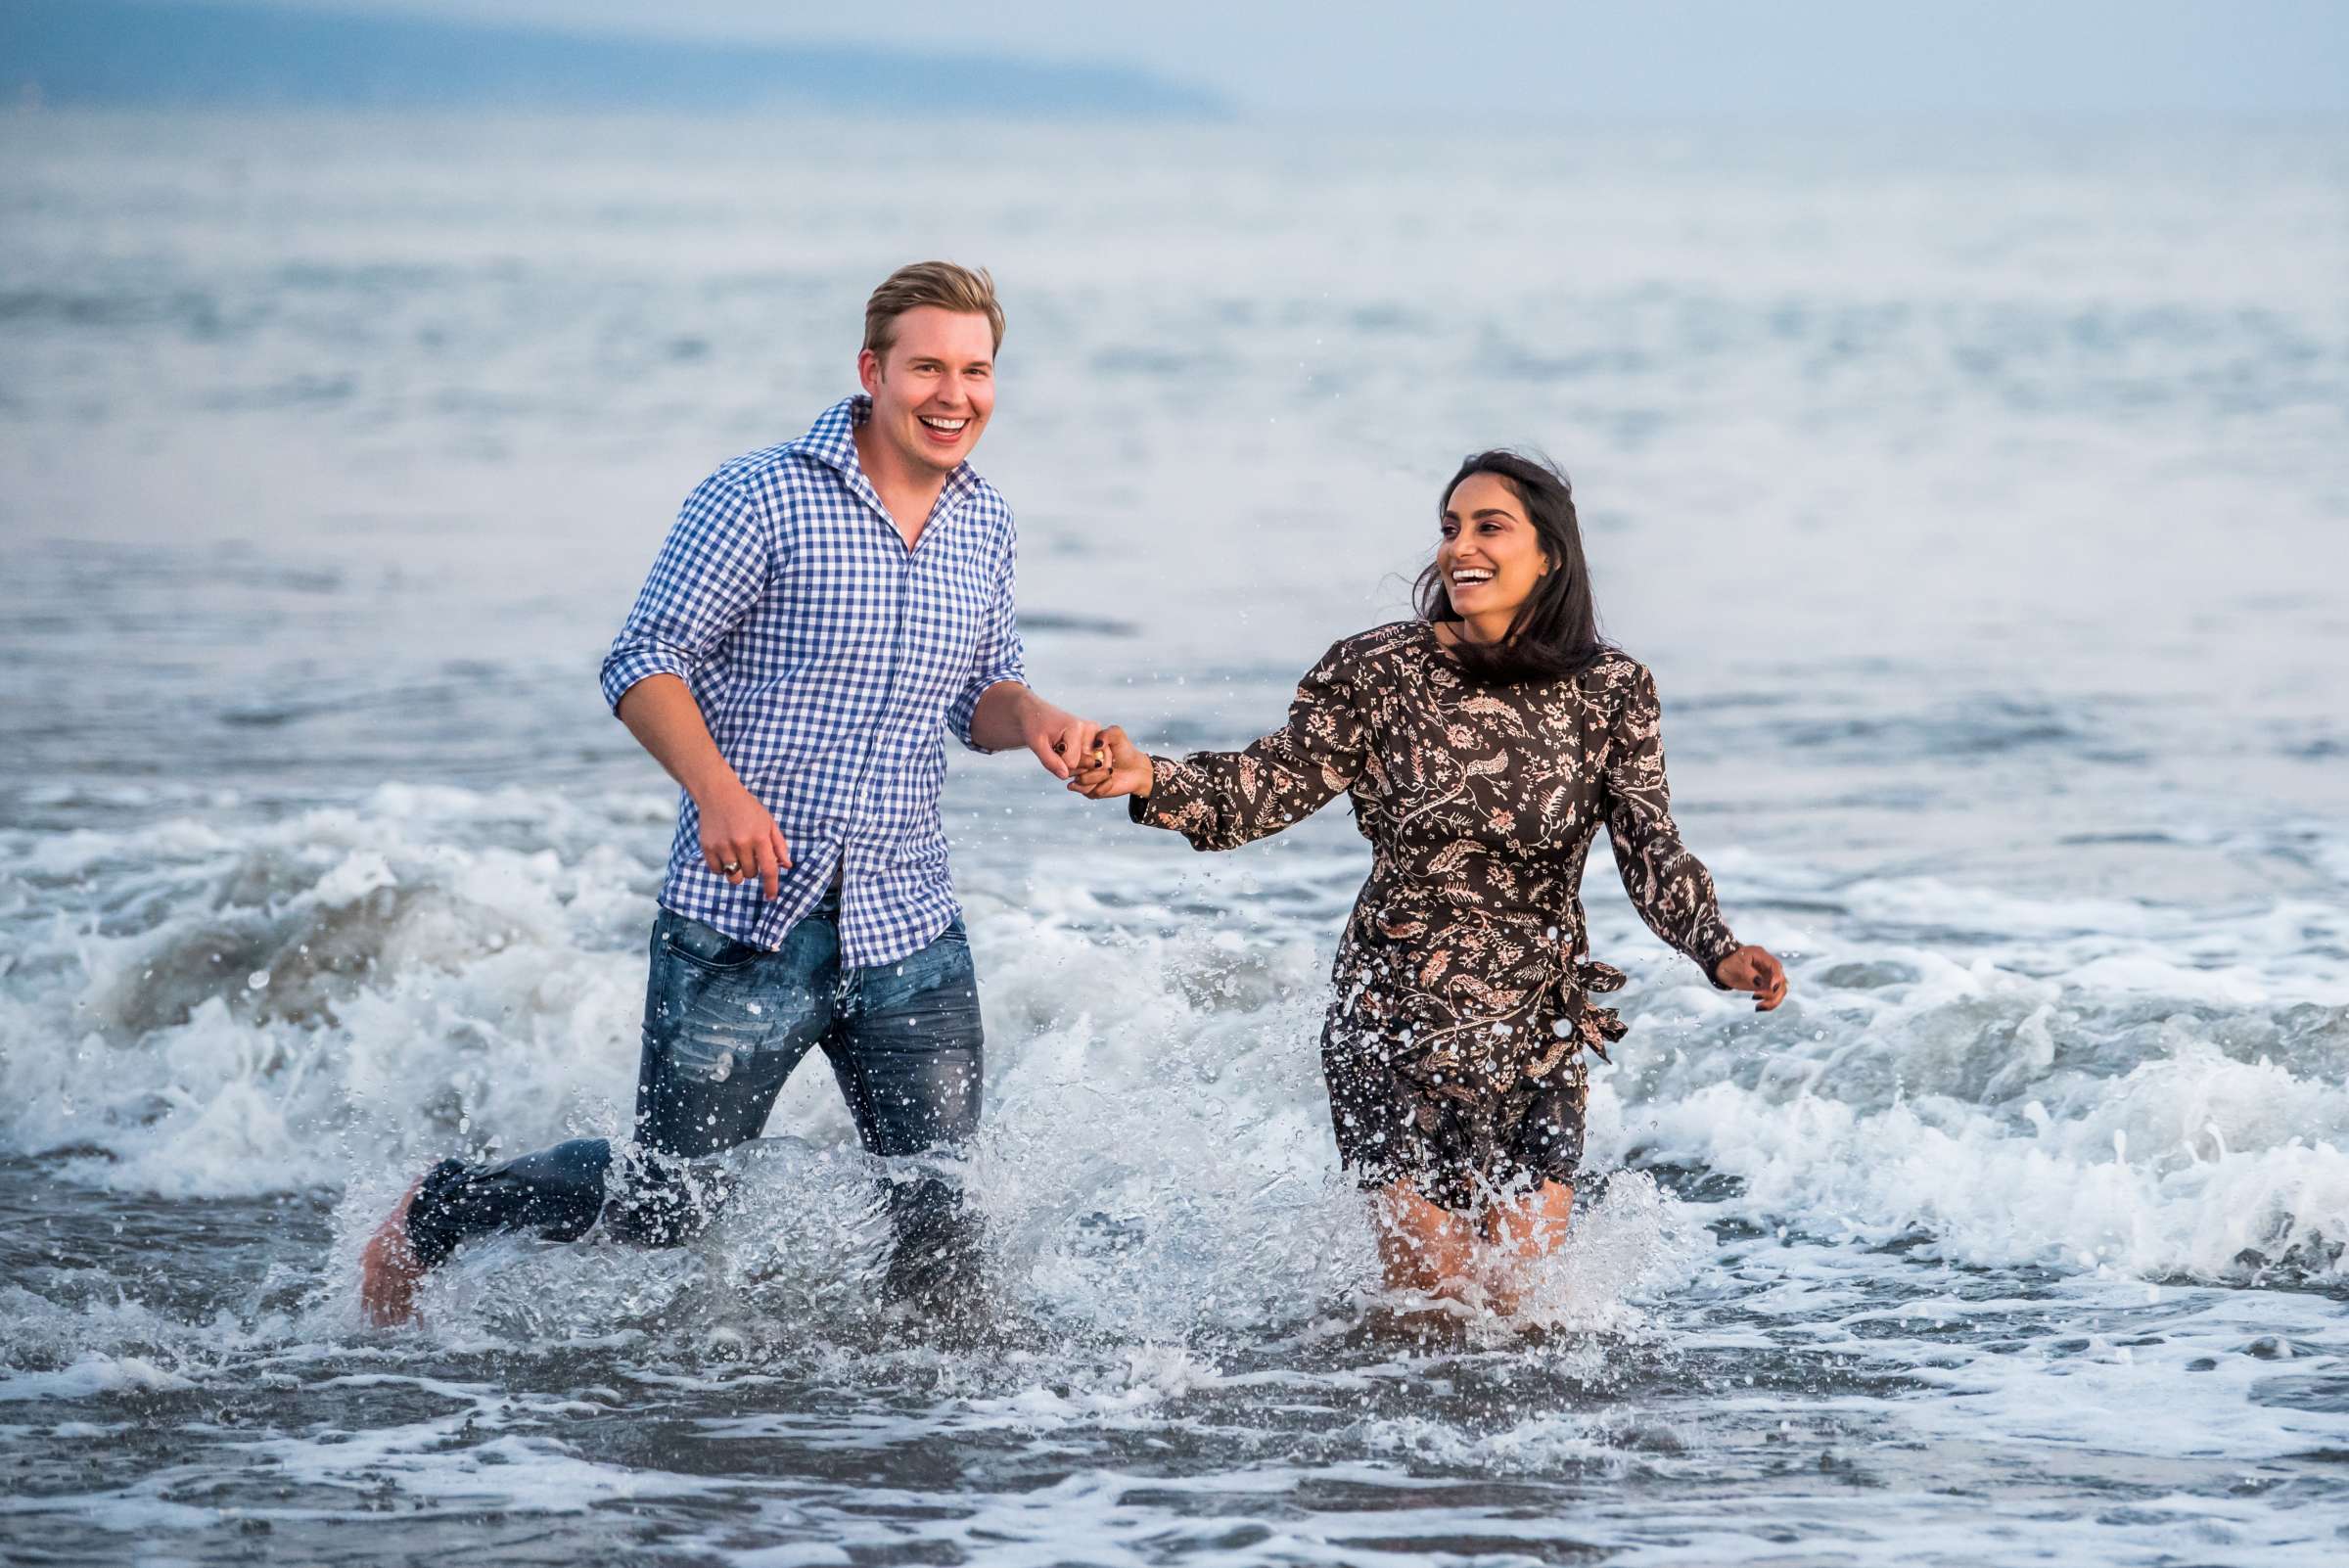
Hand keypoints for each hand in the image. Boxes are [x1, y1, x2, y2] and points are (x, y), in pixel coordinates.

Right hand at [696, 781, 790, 898]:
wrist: (719, 794)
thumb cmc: (748, 808)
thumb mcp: (769, 823)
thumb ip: (779, 845)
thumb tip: (787, 866)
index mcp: (760, 837)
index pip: (769, 869)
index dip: (771, 886)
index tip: (771, 897)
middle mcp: (742, 843)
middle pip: (751, 874)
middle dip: (753, 869)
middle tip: (749, 853)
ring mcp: (723, 846)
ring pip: (734, 876)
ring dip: (738, 872)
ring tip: (736, 856)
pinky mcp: (708, 847)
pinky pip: (717, 871)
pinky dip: (722, 868)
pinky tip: (724, 854)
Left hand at [1018, 695, 1101, 781]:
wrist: (1038, 713)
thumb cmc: (1036, 726)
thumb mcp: (1036, 743)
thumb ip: (1050, 761)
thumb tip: (1065, 776)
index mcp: (1076, 727)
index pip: (1071, 763)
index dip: (1058, 764)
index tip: (1051, 751)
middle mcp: (1091, 730)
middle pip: (1084, 766)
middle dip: (1069, 767)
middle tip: (1057, 751)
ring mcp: (1096, 735)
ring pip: (1091, 766)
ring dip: (1077, 768)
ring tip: (1064, 752)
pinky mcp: (1098, 740)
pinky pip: (1095, 763)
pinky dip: (1084, 767)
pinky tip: (1074, 758)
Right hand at [1068, 725, 1152, 799]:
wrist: (1136, 768)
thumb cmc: (1123, 749)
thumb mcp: (1116, 735)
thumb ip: (1106, 734)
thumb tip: (1097, 745)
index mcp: (1079, 750)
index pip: (1069, 752)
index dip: (1084, 752)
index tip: (1099, 749)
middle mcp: (1077, 766)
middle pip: (1071, 767)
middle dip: (1091, 764)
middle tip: (1103, 762)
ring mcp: (1082, 781)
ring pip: (1081, 780)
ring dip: (1100, 775)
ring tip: (1110, 771)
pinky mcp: (1091, 793)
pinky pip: (1092, 791)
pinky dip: (1105, 785)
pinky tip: (1111, 780)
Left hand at [1714, 945, 1788, 1010]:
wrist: (1722, 967)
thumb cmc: (1728, 963)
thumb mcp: (1736, 966)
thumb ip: (1748, 973)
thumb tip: (1760, 983)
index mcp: (1762, 956)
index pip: (1776, 966)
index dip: (1776, 977)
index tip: (1771, 988)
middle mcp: (1769, 967)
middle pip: (1782, 981)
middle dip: (1774, 993)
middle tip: (1756, 997)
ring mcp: (1769, 977)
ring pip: (1781, 990)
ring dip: (1773, 1001)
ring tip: (1758, 1007)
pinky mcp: (1766, 986)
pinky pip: (1773, 996)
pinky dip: (1769, 1003)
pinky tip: (1758, 1007)